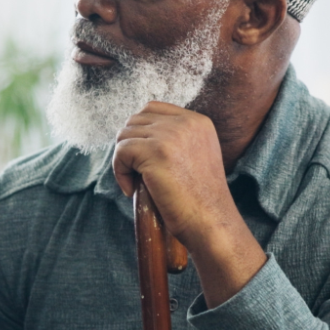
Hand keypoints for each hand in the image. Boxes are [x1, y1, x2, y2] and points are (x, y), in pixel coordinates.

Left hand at [112, 103, 267, 304]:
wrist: (210, 221)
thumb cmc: (200, 200)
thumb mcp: (196, 157)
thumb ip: (176, 140)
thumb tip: (138, 135)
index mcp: (198, 121)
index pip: (152, 108)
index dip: (140, 132)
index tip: (143, 159)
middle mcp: (186, 122)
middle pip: (135, 120)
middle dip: (129, 146)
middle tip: (136, 174)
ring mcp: (170, 135)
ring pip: (125, 135)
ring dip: (123, 161)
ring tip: (135, 184)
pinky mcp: (154, 152)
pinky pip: (121, 152)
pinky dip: (119, 172)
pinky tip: (132, 190)